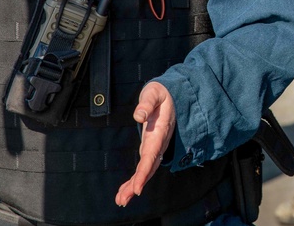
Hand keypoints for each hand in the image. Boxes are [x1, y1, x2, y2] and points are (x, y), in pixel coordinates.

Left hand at [115, 82, 176, 205]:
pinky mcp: (150, 146)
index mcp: (160, 131)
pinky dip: (136, 178)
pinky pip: (144, 165)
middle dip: (136, 184)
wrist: (172, 94)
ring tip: (121, 200)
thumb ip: (147, 103)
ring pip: (146, 169)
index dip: (144, 172)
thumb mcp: (154, 93)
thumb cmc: (161, 93)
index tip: (138, 188)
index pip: (151, 155)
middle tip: (123, 200)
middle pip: (148, 167)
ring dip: (134, 185)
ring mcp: (155, 146)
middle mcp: (158, 142)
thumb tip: (138, 115)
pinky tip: (127, 188)